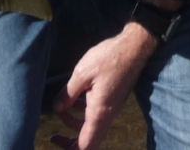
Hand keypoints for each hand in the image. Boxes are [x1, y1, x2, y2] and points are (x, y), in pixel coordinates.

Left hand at [50, 23, 157, 149]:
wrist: (133, 48)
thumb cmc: (108, 58)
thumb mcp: (82, 73)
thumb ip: (67, 94)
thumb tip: (57, 107)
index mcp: (99, 113)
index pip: (85, 145)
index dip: (69, 147)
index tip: (55, 138)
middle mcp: (107, 116)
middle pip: (89, 142)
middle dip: (71, 141)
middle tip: (56, 133)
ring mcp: (112, 109)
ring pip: (92, 128)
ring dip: (75, 124)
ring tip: (63, 108)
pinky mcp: (114, 102)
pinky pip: (97, 117)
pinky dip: (84, 114)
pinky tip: (76, 98)